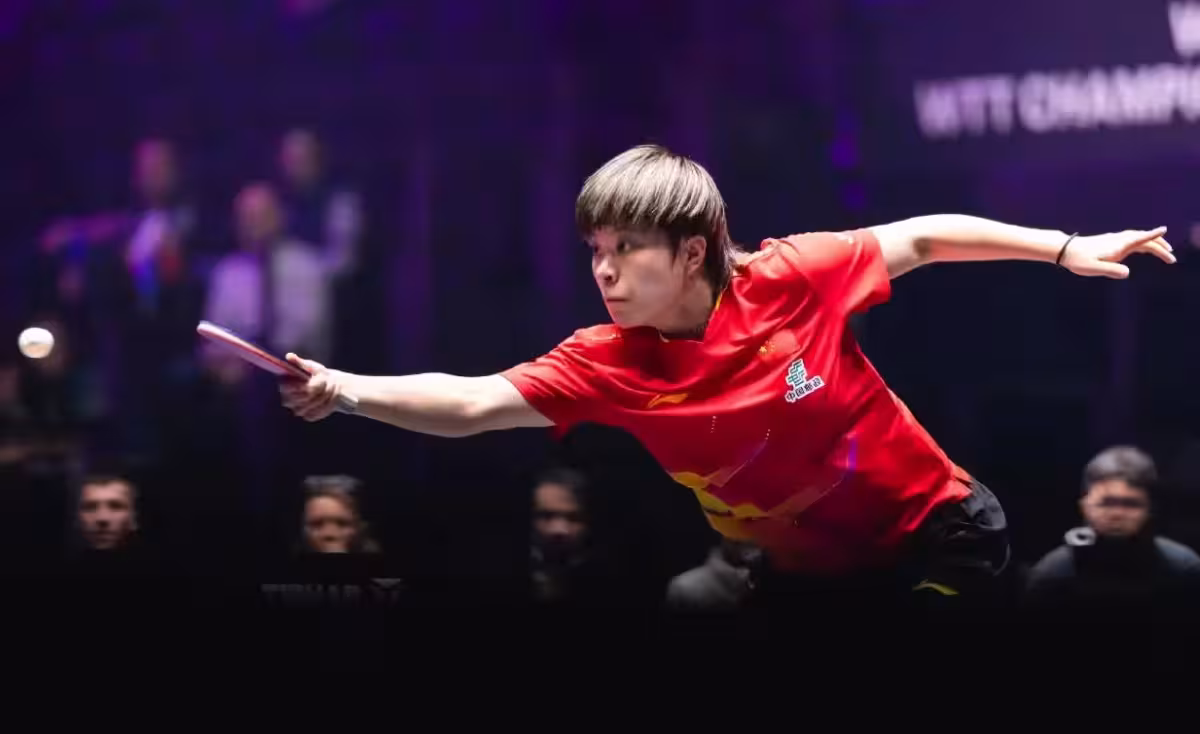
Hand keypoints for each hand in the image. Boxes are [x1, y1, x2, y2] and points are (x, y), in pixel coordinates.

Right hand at [279, 353, 346, 421]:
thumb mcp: (311, 366)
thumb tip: (289, 356)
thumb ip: (300, 363)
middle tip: (324, 386)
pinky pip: (312, 415)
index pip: (285, 389)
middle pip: (293, 401)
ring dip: (318, 401)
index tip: (308, 382)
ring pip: (303, 409)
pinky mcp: (307, 415)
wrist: (333, 386)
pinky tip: (328, 401)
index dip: (296, 387)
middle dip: (310, 394)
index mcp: (286, 384)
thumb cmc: (318, 374)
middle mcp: (288, 398)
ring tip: (328, 392)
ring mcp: (297, 408)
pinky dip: (321, 409)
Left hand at [1061, 226, 1175, 278]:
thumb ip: (1111, 270)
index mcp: (1117, 246)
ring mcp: (1115, 240)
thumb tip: (1127, 272)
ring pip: (1139, 238)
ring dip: (1153, 244)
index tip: (1163, 230)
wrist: (1065, 250)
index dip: (1152, 235)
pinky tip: (1145, 248)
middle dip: (1160, 247)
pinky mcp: (1111, 242)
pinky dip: (1143, 242)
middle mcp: (1118, 241)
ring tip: (1164, 251)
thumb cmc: (1078, 260)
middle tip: (1171, 257)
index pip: (1138, 239)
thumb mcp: (1094, 268)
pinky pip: (1133, 240)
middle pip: (1144, 240)